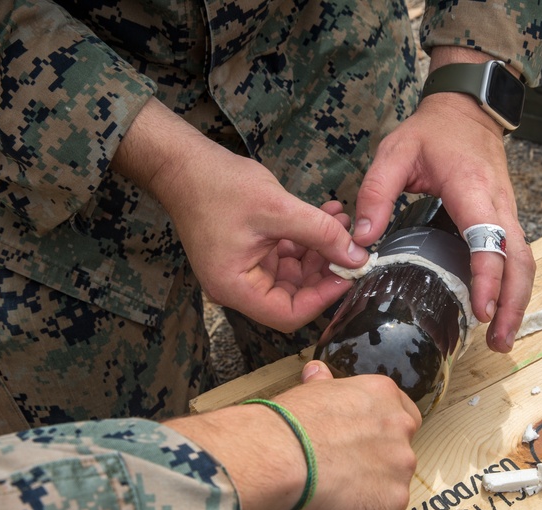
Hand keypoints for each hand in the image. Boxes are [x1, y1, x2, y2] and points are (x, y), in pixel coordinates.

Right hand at [112, 99, 369, 331]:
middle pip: (294, 296)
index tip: (349, 272)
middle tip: (352, 244)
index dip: (323, 298)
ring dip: (321, 249)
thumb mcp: (278, 209)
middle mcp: (239, 287)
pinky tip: (328, 215)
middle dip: (326, 270)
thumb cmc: (219, 187)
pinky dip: (307, 238)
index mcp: (236, 288)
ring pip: (294, 274)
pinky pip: (285, 255)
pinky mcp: (250, 253)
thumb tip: (358, 257)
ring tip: (343, 221)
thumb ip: (321, 234)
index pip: (289, 314)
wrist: (183, 164)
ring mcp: (244, 270)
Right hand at [173, 361, 420, 509]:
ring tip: (321, 497)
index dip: (377, 436)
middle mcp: (401, 427)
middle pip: (394, 455)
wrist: (282, 455)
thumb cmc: (289, 423)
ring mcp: (401, 466)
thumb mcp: (309, 393)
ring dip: (358, 498)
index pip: (400, 416)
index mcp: (382, 396)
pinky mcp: (393, 501)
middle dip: (369, 468)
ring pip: (384, 490)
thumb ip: (324, 386)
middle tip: (334, 475)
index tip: (357, 447)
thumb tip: (316, 372)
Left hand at [353, 48, 534, 352]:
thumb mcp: (394, 152)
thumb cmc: (431, 130)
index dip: (488, 278)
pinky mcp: (505, 218)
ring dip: (517, 301)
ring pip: (524, 262)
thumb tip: (361, 241)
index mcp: (473, 189)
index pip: (489, 240)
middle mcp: (499, 204)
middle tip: (496, 342)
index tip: (480, 311)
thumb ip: (375, 194)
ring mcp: (507, 212)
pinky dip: (512, 286)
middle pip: (520, 260)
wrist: (466, 109)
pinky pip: (515, 256)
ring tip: (499, 339)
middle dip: (512, 304)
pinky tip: (496, 311)